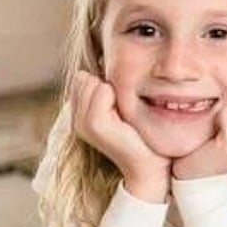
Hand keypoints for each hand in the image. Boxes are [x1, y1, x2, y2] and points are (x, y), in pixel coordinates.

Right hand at [70, 70, 169, 202]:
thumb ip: (109, 91)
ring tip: (125, 113)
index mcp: (80, 116)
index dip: (104, 83)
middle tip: (124, 108)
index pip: (81, 78)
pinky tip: (127, 115)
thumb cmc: (142, 137)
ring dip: (113, 89)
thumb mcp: (122, 111)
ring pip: (92, 82)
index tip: (120, 102)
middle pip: (83, 77)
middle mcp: (77, 120)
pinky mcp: (96, 125)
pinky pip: (102, 90)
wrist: (149, 167)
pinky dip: (117, 95)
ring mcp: (83, 123)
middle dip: (107, 84)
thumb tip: (105, 59)